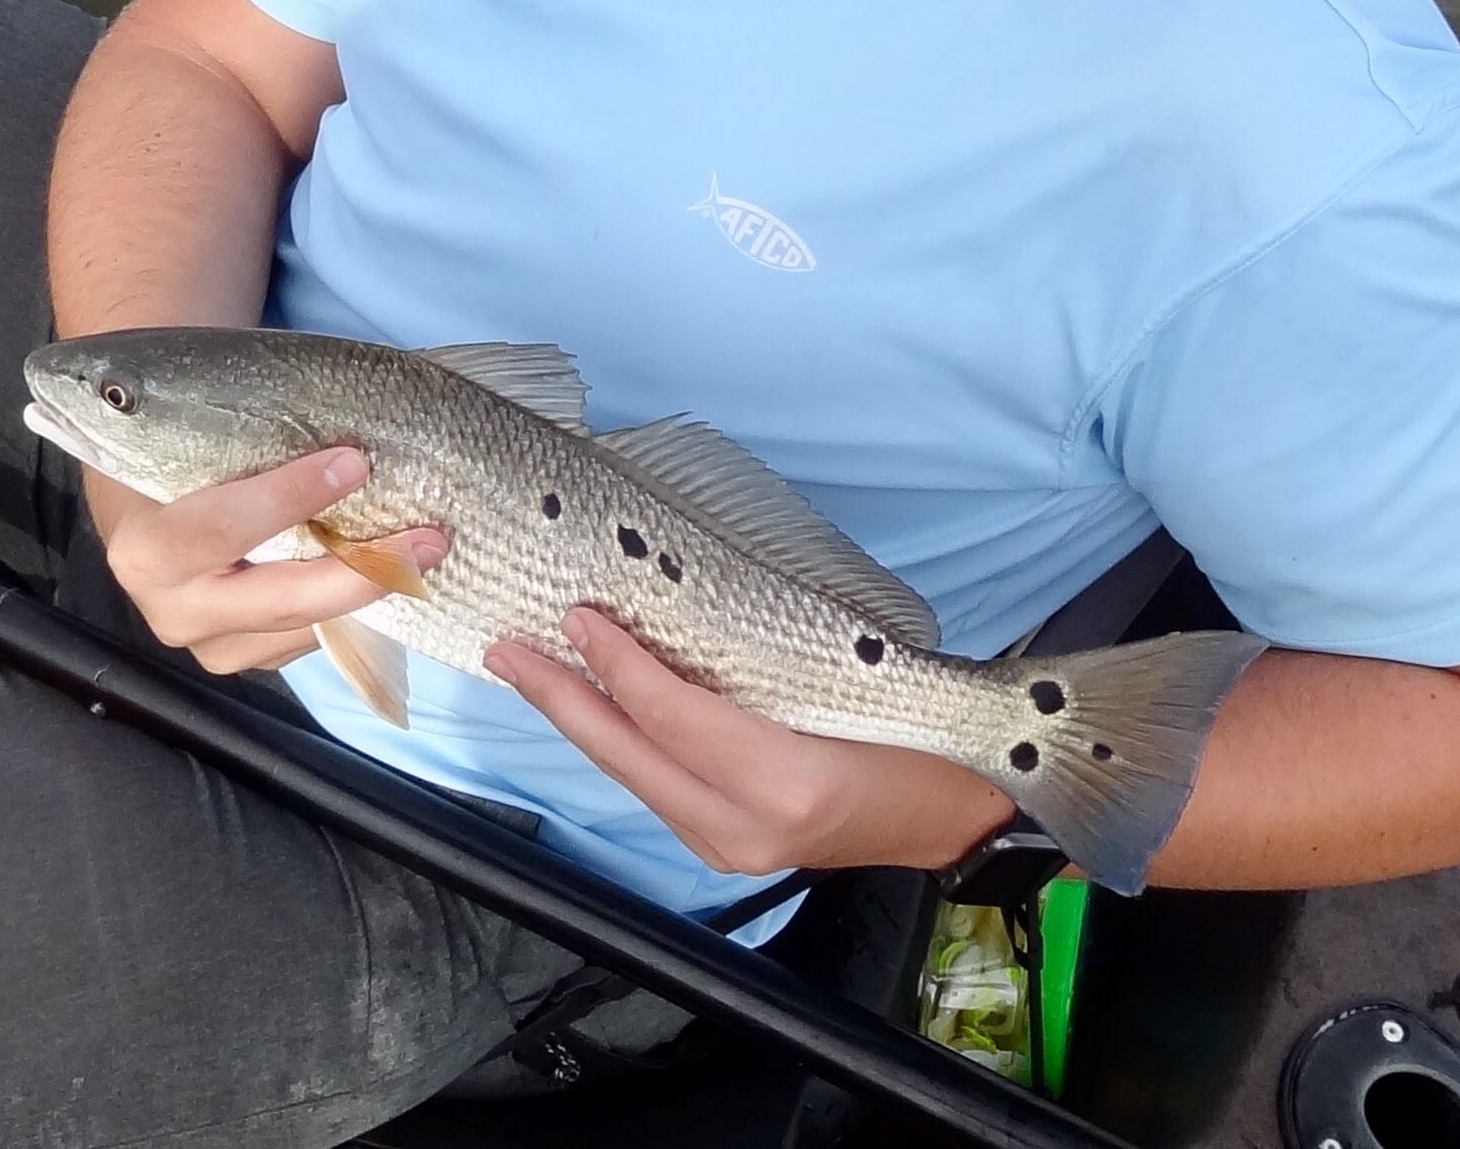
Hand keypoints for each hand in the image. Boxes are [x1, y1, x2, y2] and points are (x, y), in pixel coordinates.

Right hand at [94, 448, 444, 676]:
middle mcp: (175, 608)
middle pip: (278, 601)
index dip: (290, 497)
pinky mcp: (243, 655)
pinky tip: (390, 572)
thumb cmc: (171, 471)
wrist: (139, 522)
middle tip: (427, 539)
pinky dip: (353, 606)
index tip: (353, 462)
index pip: (223, 526)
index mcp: (149, 549)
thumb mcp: (189, 448)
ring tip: (427, 551)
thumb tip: (338, 414)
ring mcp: (210, 643)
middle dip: (360, 571)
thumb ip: (246, 442)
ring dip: (369, 591)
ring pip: (303, 626)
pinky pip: (307, 638)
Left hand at [486, 606, 1014, 876]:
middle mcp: (742, 825)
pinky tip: (595, 710)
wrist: (952, 818)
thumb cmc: (919, 735)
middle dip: (561, 698)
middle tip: (507, 648)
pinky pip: (654, 786)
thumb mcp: (853, 680)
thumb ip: (762, 660)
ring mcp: (729, 846)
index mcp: (782, 779)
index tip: (575, 612)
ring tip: (534, 670)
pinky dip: (619, 742)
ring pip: (633, 774)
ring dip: (580, 720)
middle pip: (629, 753)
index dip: (616, 661)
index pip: (671, 713)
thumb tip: (674, 611)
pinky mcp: (725, 848)